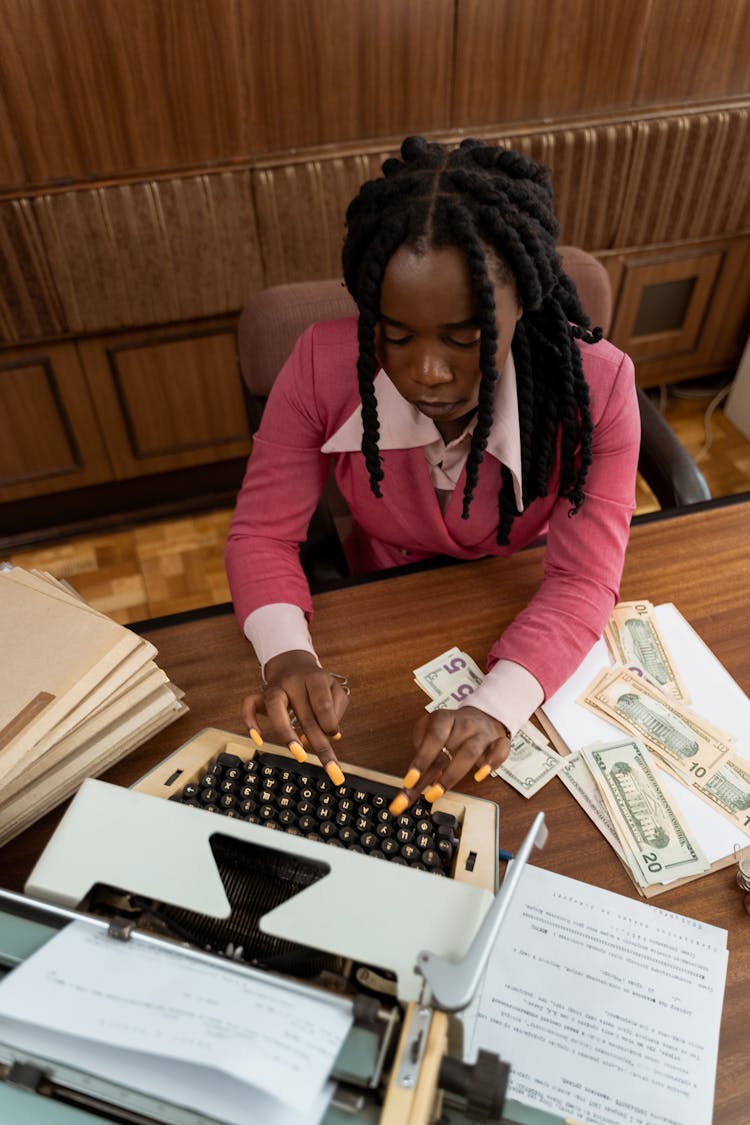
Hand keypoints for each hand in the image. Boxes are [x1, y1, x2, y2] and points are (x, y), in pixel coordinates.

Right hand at [241, 650, 349, 782]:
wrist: (292, 663)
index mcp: (315, 679)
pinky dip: (250, 722)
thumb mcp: (334, 690)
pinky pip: (249, 705)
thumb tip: (332, 735)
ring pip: (275, 707)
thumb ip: (336, 710)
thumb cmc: (316, 684)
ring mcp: (274, 688)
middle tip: (331, 769)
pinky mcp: (260, 695)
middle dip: (318, 743)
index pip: (322, 702)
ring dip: (286, 732)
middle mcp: (293, 682)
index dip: (329, 722)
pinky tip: (258, 740)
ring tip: (298, 753)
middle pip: (305, 713)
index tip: (333, 736)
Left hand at [389, 706, 509, 814]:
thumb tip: (416, 771)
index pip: (433, 737)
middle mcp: (464, 724)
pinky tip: (480, 775)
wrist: (484, 715)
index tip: (409, 780)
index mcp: (444, 718)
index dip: (421, 759)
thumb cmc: (453, 729)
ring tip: (439, 791)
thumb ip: (422, 746)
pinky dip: (492, 763)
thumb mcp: (431, 728)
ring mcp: (482, 734)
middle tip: (421, 794)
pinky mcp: (499, 742)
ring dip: (453, 774)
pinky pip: (500, 751)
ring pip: (471, 752)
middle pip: (449, 747)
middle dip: (433, 774)